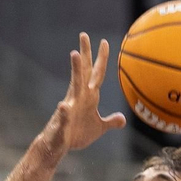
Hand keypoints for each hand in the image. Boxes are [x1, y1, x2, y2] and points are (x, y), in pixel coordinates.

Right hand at [50, 34, 126, 152]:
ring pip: (74, 85)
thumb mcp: (98, 128)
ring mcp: (70, 107)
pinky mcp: (62, 121)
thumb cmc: (76, 135)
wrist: (57, 146)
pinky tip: (64, 107)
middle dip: (84, 53)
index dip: (101, 58)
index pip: (96, 73)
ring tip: (74, 54)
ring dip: (75, 70)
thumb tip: (122, 119)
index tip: (104, 42)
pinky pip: (64, 115)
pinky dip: (64, 112)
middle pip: (82, 71)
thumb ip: (110, 122)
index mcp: (88, 96)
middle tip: (84, 34)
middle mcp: (78, 97)